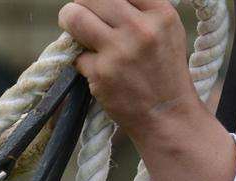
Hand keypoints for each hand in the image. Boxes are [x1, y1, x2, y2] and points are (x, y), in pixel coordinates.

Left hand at [57, 0, 205, 143]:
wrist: (167, 114)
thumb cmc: (164, 72)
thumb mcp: (166, 30)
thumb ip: (140, 11)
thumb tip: (101, 2)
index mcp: (161, 12)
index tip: (98, 6)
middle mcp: (140, 28)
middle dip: (80, 5)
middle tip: (78, 15)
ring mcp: (119, 51)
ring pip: (74, 17)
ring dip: (68, 21)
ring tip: (73, 29)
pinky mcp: (101, 73)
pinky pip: (75, 55)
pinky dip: (80, 61)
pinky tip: (94, 67)